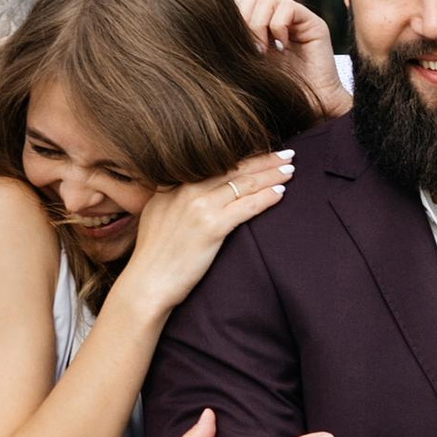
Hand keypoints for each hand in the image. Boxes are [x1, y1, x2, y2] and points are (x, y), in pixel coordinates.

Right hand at [121, 155, 293, 313]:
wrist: (146, 283)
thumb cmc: (154, 258)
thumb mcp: (158, 217)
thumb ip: (175, 201)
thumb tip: (192, 196)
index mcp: (173, 186)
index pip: (215, 164)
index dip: (242, 156)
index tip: (261, 152)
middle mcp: (186, 190)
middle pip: (233, 168)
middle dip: (263, 159)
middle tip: (286, 154)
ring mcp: (199, 207)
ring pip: (244, 184)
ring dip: (271, 175)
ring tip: (290, 170)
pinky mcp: (211, 227)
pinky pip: (247, 206)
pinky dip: (266, 197)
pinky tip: (281, 192)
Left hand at [229, 0, 351, 116]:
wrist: (308, 106)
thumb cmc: (274, 89)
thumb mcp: (246, 61)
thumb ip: (235, 39)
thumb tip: (209, 19)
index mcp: (260, 21)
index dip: (234, 13)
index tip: (236, 41)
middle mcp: (278, 15)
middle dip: (245, 19)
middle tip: (251, 48)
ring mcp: (295, 17)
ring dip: (259, 25)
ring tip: (263, 50)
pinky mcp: (312, 22)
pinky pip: (287, 7)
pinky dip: (278, 26)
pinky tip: (281, 47)